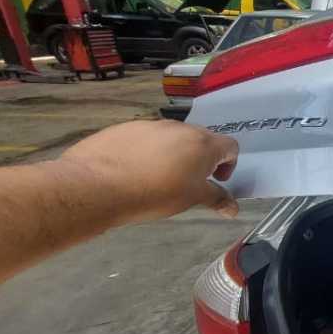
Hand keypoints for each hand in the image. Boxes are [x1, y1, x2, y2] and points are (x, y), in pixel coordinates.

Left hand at [58, 120, 239, 223]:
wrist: (98, 185)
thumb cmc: (155, 193)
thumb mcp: (191, 199)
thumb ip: (215, 199)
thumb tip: (234, 208)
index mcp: (203, 144)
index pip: (230, 146)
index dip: (228, 164)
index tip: (215, 180)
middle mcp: (180, 128)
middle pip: (201, 139)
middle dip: (201, 158)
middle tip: (187, 181)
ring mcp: (151, 125)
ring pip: (172, 137)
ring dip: (174, 153)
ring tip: (157, 177)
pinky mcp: (125, 128)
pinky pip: (145, 137)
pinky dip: (148, 151)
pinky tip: (133, 170)